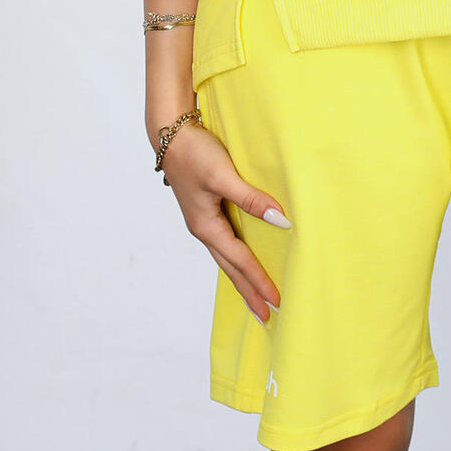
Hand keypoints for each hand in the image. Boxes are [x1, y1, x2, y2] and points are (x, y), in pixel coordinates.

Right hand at [158, 119, 290, 323]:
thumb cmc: (195, 154)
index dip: (258, 280)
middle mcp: (204, 229)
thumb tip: (281, 220)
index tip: (276, 301)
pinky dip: (236, 258)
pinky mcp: (206, 210)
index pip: (239, 260)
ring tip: (256, 297)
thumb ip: (251, 199)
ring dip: (242, 278)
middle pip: (230, 267)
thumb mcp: (223, 176)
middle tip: (266, 316)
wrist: (170, 135)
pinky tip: (242, 259)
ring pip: (226, 257)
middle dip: (248, 292)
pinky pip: (225, 243)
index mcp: (206, 226)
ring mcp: (203, 221)